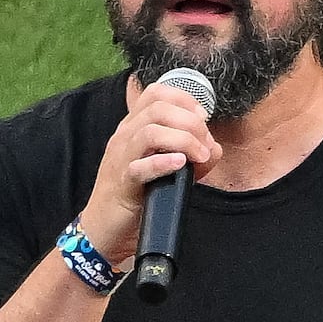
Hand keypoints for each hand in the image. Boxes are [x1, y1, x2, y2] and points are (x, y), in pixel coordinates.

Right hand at [78, 78, 220, 256]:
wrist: (107, 227)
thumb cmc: (140, 195)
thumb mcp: (170, 170)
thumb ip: (194, 156)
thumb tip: (215, 148)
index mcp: (134, 127)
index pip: (156, 94)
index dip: (185, 100)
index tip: (204, 119)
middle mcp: (125, 136)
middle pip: (158, 108)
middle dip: (191, 123)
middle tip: (205, 145)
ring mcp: (121, 158)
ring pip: (150, 131)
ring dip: (184, 140)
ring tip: (199, 157)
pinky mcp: (123, 183)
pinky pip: (140, 167)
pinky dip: (163, 163)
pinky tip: (180, 165)